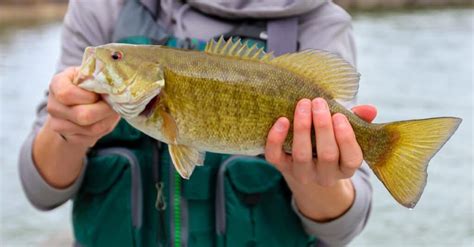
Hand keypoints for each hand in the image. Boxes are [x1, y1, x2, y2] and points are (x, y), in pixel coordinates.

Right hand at [46, 67, 119, 147]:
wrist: (81, 105)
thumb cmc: (89, 87)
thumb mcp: (92, 76)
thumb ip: (98, 80)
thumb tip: (112, 89)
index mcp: (57, 84)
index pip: (66, 94)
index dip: (88, 96)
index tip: (98, 93)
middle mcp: (53, 105)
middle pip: (82, 115)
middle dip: (104, 110)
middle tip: (113, 104)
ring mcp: (58, 124)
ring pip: (91, 128)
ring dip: (107, 119)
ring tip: (111, 111)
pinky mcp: (69, 138)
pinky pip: (93, 136)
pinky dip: (105, 127)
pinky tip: (105, 119)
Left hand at [265, 98, 375, 220]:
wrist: (304, 166)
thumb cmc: (329, 142)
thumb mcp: (344, 134)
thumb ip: (358, 121)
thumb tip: (370, 109)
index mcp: (345, 168)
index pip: (352, 159)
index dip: (346, 138)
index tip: (339, 115)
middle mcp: (325, 176)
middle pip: (327, 155)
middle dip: (323, 127)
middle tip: (318, 102)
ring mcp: (302, 174)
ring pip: (302, 155)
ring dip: (302, 127)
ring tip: (303, 104)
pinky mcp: (281, 168)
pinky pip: (275, 157)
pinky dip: (276, 139)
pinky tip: (282, 120)